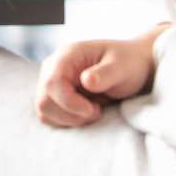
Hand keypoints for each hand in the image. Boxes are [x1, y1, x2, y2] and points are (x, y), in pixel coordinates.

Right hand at [34, 29, 161, 127]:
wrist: (131, 66)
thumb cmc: (128, 64)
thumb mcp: (122, 67)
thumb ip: (104, 74)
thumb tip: (86, 81)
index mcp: (67, 55)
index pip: (53, 83)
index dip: (69, 103)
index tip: (94, 110)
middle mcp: (52, 67)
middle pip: (44, 100)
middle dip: (70, 114)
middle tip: (96, 111)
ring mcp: (50, 81)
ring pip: (44, 110)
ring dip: (69, 119)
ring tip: (93, 110)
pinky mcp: (54, 95)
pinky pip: (50, 115)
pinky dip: (67, 120)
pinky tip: (85, 112)